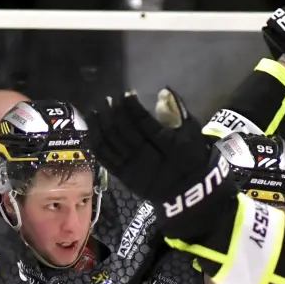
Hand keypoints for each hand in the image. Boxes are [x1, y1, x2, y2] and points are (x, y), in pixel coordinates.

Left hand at [90, 90, 213, 204]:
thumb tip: (164, 91)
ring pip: (111, 144)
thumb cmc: (192, 159)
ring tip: (95, 111)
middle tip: (108, 100)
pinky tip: (92, 129)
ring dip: (101, 126)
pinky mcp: (123, 176)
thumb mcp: (192, 134)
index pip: (144, 122)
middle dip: (114, 114)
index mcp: (166, 145)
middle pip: (124, 132)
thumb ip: (177, 112)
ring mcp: (132, 168)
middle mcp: (146, 156)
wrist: (187, 193)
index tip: (127, 94)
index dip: (133, 107)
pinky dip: (96, 143)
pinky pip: (105, 158)